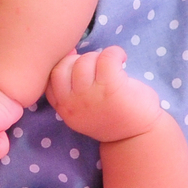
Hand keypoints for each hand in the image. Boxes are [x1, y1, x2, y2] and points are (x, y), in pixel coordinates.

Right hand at [46, 47, 161, 142]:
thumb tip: (71, 50)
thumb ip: (72, 87)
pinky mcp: (110, 88)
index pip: (49, 79)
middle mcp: (72, 104)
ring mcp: (90, 97)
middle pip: (63, 66)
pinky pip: (106, 57)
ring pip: (83, 61)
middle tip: (97, 67)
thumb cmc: (111, 117)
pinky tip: (122, 59)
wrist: (138, 136)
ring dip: (97, 57)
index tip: (79, 66)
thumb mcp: (83, 108)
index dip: (63, 67)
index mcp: (64, 109)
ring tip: (110, 65)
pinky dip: (114, 53)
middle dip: (79, 60)